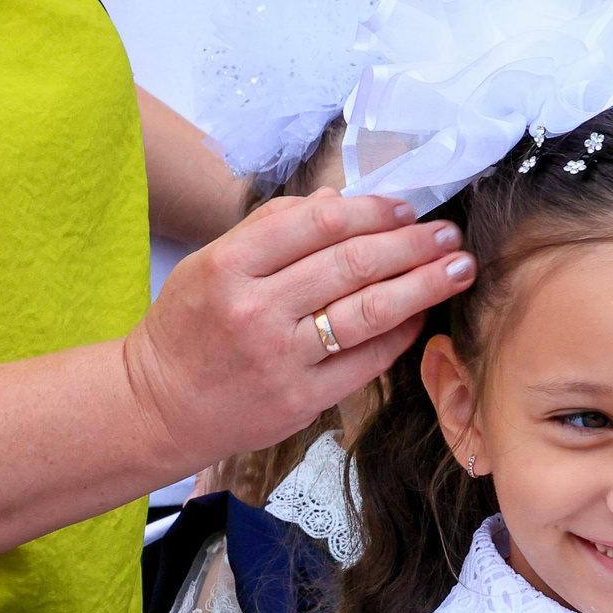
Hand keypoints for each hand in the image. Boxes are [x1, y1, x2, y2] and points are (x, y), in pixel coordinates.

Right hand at [126, 191, 473, 469]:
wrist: (155, 408)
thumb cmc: (184, 331)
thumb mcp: (207, 265)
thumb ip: (269, 231)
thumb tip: (337, 204)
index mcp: (229, 267)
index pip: (318, 224)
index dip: (372, 211)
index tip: (405, 207)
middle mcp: (256, 311)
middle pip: (352, 264)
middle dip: (412, 244)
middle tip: (448, 234)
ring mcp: (281, 359)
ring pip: (368, 312)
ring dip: (422, 286)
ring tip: (456, 268)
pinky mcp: (300, 401)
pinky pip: (365, 362)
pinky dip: (399, 335)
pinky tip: (421, 316)